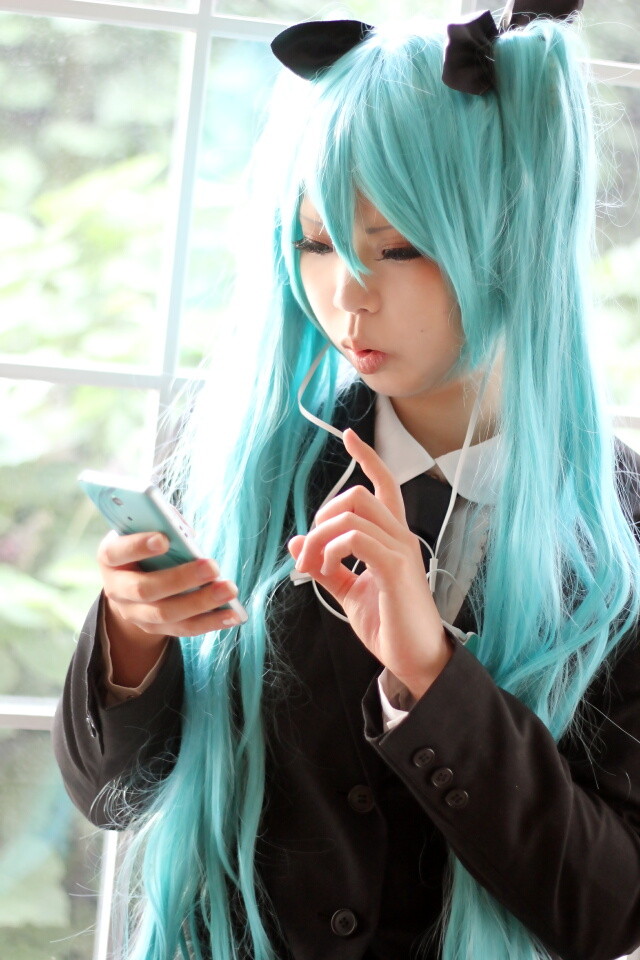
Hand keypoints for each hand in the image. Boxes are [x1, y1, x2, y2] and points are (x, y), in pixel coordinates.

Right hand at [98, 530, 241, 641]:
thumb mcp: (144, 529)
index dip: (139, 546)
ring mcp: (134, 614)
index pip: (118, 552)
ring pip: (166, 614)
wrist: (130, 584)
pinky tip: (233, 614)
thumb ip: (161, 524)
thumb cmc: (143, 546)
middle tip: (212, 566)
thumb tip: (186, 533)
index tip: (164, 539)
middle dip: (181, 578)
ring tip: (229, 590)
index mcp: (110, 558)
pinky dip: (210, 622)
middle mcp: (117, 589)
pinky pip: (183, 629)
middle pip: (146, 589)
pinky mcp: (155, 629)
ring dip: (201, 603)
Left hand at [287, 428, 452, 698]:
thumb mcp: (350, 593)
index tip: (348, 436)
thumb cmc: (389, 624)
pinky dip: (332, 549)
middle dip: (321, 516)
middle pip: (357, 495)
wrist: (415, 659)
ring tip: (310, 567)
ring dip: (319, 537)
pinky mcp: (395, 568)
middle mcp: (400, 536)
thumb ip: (326, 566)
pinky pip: (356, 539)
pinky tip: (325, 568)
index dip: (366, 457)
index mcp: (392, 538)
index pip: (383, 484)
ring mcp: (400, 550)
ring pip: (351, 514)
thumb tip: (297, 543)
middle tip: (307, 553)